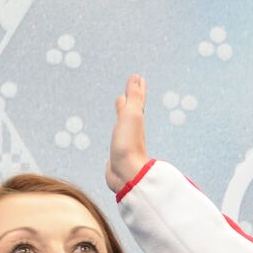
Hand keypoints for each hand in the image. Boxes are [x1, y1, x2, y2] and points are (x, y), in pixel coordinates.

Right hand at [106, 74, 149, 193]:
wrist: (127, 175)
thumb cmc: (129, 145)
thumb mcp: (131, 116)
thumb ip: (134, 98)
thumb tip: (136, 77)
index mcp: (136, 120)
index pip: (137, 100)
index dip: (136, 89)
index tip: (137, 78)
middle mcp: (133, 129)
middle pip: (132, 108)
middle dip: (131, 97)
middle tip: (130, 87)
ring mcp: (125, 140)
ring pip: (125, 120)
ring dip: (123, 110)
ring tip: (120, 102)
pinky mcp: (117, 152)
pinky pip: (117, 134)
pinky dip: (117, 127)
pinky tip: (116, 131)